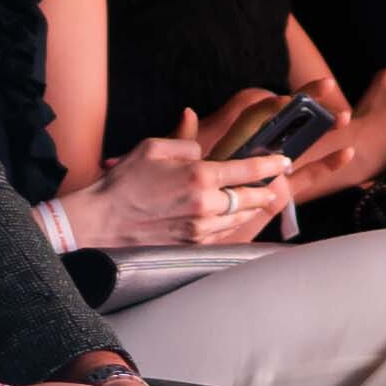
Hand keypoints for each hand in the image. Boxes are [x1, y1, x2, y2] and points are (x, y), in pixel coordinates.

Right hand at [66, 134, 298, 246]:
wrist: (102, 223)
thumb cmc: (124, 182)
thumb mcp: (152, 148)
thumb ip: (183, 140)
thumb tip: (200, 146)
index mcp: (199, 175)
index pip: (246, 169)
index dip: (269, 164)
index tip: (283, 161)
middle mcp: (206, 204)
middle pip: (250, 198)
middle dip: (265, 190)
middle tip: (274, 184)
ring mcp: (200, 229)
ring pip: (239, 218)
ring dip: (251, 208)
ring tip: (258, 200)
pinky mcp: (192, 245)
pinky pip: (223, 234)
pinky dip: (232, 224)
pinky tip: (233, 218)